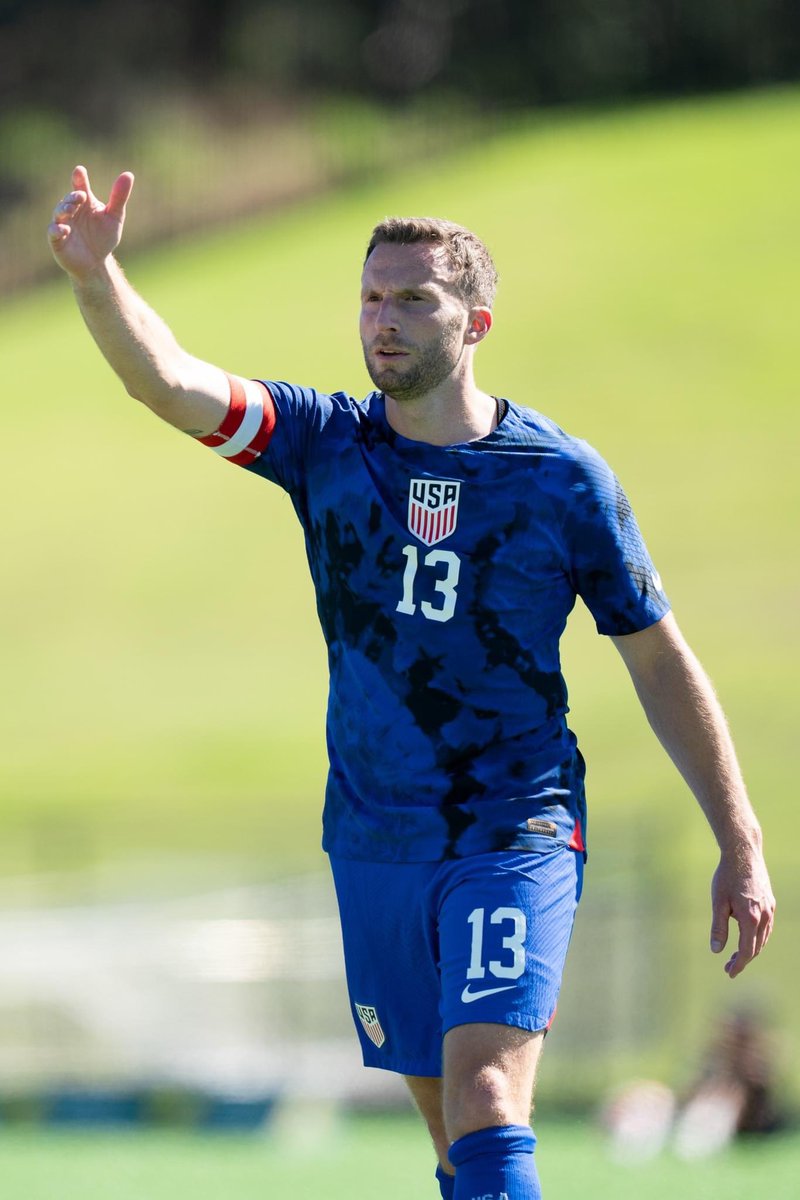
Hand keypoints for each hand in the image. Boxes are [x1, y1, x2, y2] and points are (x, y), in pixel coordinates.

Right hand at [48, 164, 133, 281]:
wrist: (96, 262)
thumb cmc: (103, 237)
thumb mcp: (114, 217)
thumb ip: (119, 197)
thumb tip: (129, 174)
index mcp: (84, 202)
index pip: (80, 187)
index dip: (79, 179)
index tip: (80, 171)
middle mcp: (71, 210)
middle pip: (68, 199)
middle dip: (73, 197)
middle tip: (81, 196)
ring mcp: (62, 224)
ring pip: (58, 213)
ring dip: (63, 209)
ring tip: (71, 209)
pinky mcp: (57, 239)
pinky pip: (53, 232)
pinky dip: (57, 229)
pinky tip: (65, 229)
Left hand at [710, 848, 774, 977]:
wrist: (744, 853)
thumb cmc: (727, 876)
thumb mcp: (718, 902)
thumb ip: (718, 927)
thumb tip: (716, 950)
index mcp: (751, 918)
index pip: (747, 951)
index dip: (739, 964)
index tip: (729, 973)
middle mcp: (765, 916)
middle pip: (756, 947)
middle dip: (743, 959)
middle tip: (728, 967)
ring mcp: (770, 909)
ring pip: (763, 938)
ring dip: (751, 949)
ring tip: (736, 956)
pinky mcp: (770, 903)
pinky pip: (766, 927)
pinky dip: (757, 937)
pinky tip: (746, 937)